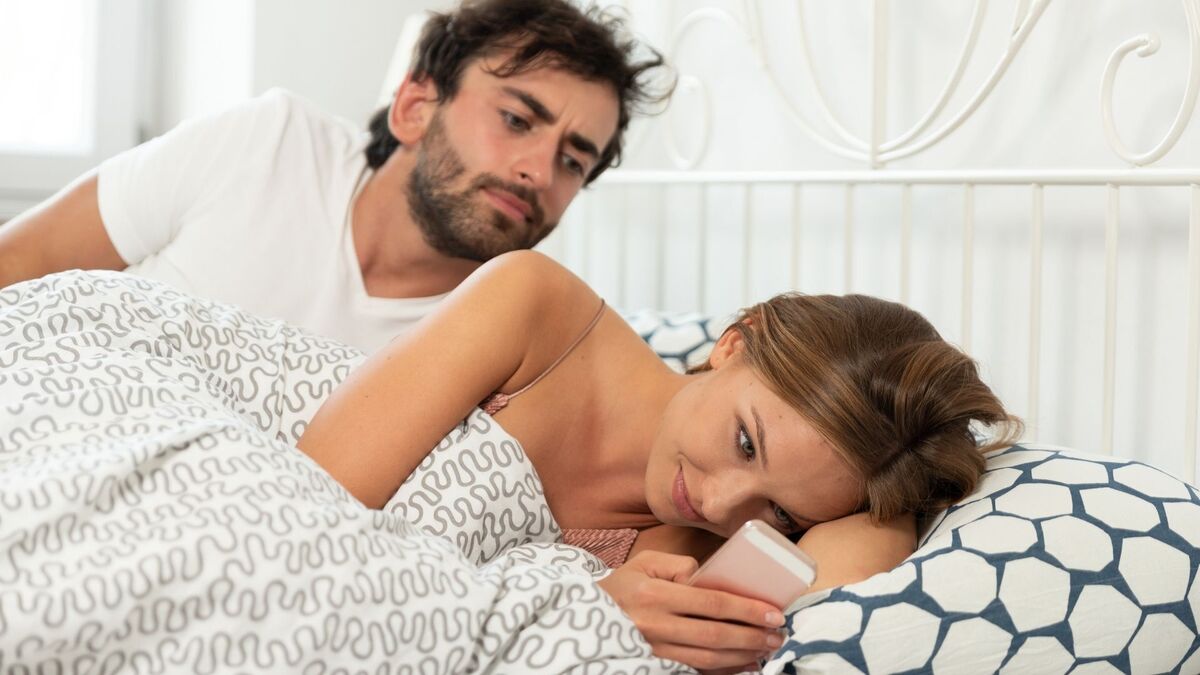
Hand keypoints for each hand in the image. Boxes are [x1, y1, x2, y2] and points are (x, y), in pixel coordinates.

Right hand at [597, 550, 786, 673]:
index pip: (711, 603)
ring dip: (742, 655)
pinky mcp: (655, 666)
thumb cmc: (621, 588)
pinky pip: (695, 671)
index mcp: (655, 595)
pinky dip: (722, 670)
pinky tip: (742, 665)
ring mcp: (655, 651)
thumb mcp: (645, 564)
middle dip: (752, 636)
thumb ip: (679, 565)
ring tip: (765, 648)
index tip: (772, 612)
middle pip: (715, 634)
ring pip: (708, 658)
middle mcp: (655, 626)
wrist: (584, 619)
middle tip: (777, 634)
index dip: (746, 609)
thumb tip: (711, 577)